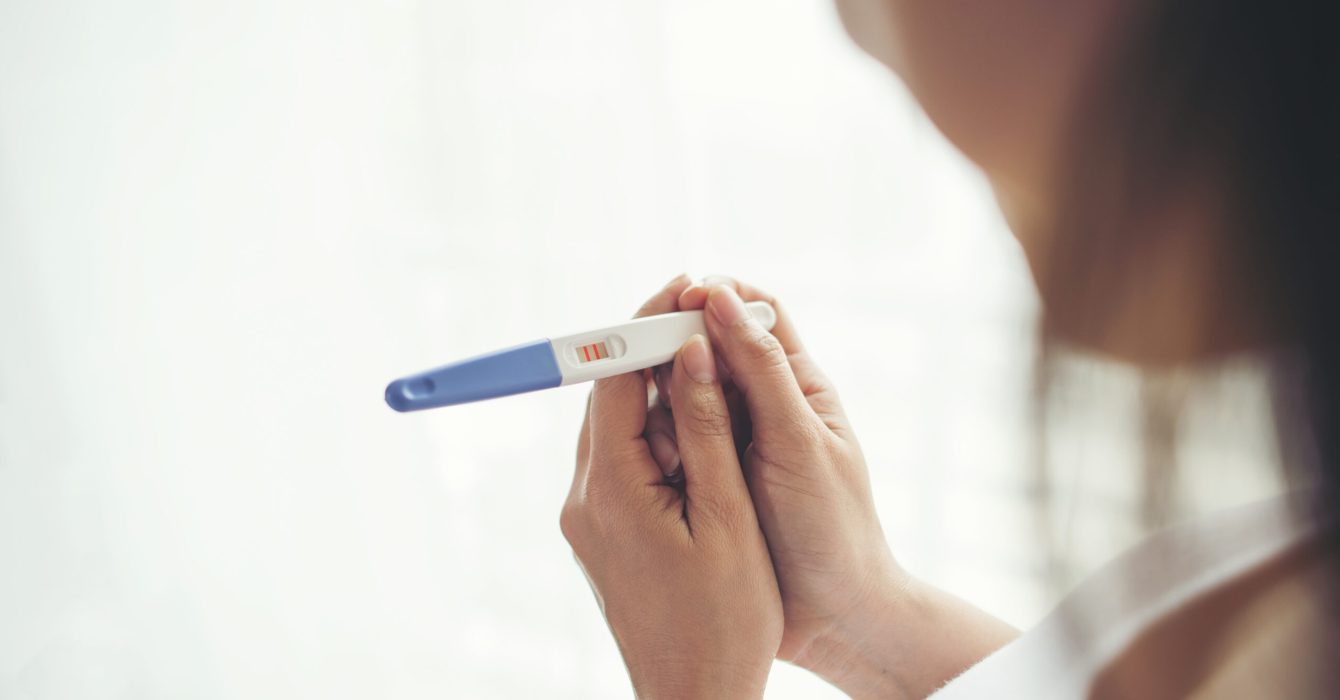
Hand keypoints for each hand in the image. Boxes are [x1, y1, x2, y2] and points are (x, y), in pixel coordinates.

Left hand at [561, 275, 782, 698]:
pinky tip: (702, 438)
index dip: (644, 324)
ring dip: (661, 397)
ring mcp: (589, 519)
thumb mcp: (727, 518)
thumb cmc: (723, 622)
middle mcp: (585, 499)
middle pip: (609, 398)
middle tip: (704, 317)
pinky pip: (624, 464)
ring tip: (715, 372)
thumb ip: (707, 429)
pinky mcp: (603, 535)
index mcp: (611, 491)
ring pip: (617, 429)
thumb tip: (691, 353)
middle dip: (653, 353)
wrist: (694, 697)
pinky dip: (659, 438)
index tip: (682, 288)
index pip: (611, 379)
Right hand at [671, 277, 1016, 698]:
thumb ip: (760, 372)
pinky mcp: (706, 478)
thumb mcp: (797, 442)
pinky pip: (669, 440)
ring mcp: (732, 442)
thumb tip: (721, 298)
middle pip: (708, 347)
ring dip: (661, 396)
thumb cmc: (831, 526)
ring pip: (681, 393)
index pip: (754, 313)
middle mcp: (762, 405)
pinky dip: (653, 438)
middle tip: (642, 357)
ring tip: (656, 425)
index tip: (678, 296)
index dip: (715, 295)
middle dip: (674, 345)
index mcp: (797, 384)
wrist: (834, 617)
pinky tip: (644, 456)